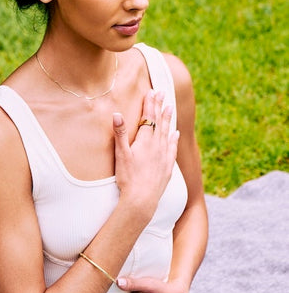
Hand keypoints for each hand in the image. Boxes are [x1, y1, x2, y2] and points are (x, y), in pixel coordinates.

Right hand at [113, 90, 178, 218]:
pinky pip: (172, 148)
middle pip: (159, 122)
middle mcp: (157, 146)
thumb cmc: (128, 178)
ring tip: (170, 107)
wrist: (142, 200)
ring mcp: (164, 156)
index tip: (152, 92)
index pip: (148, 117)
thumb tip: (117, 114)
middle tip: (162, 94)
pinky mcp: (167, 167)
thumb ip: (120, 133)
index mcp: (145, 141)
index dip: (150, 104)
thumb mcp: (121, 154)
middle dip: (160, 106)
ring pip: (167, 132)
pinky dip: (174, 138)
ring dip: (167, 119)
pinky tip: (175, 133)